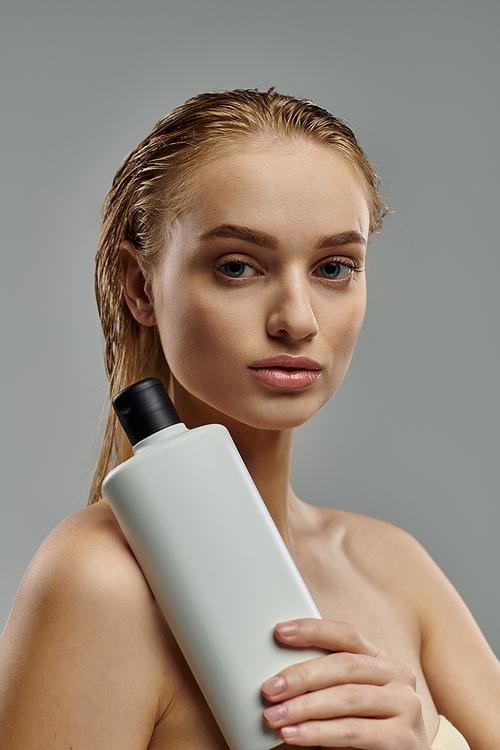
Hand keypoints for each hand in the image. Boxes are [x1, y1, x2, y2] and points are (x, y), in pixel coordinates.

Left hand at [261, 618, 430, 748]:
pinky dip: (318, 733)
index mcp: (381, 660)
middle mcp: (398, 676)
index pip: (346, 635)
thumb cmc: (365, 731)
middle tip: (269, 688)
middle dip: (302, 676)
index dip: (313, 630)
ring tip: (275, 716)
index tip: (280, 631)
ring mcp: (406, 706)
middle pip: (344, 665)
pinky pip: (353, 730)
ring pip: (347, 698)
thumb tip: (279, 676)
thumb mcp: (346, 700)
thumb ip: (326, 683)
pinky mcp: (404, 739)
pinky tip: (294, 734)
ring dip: (304, 707)